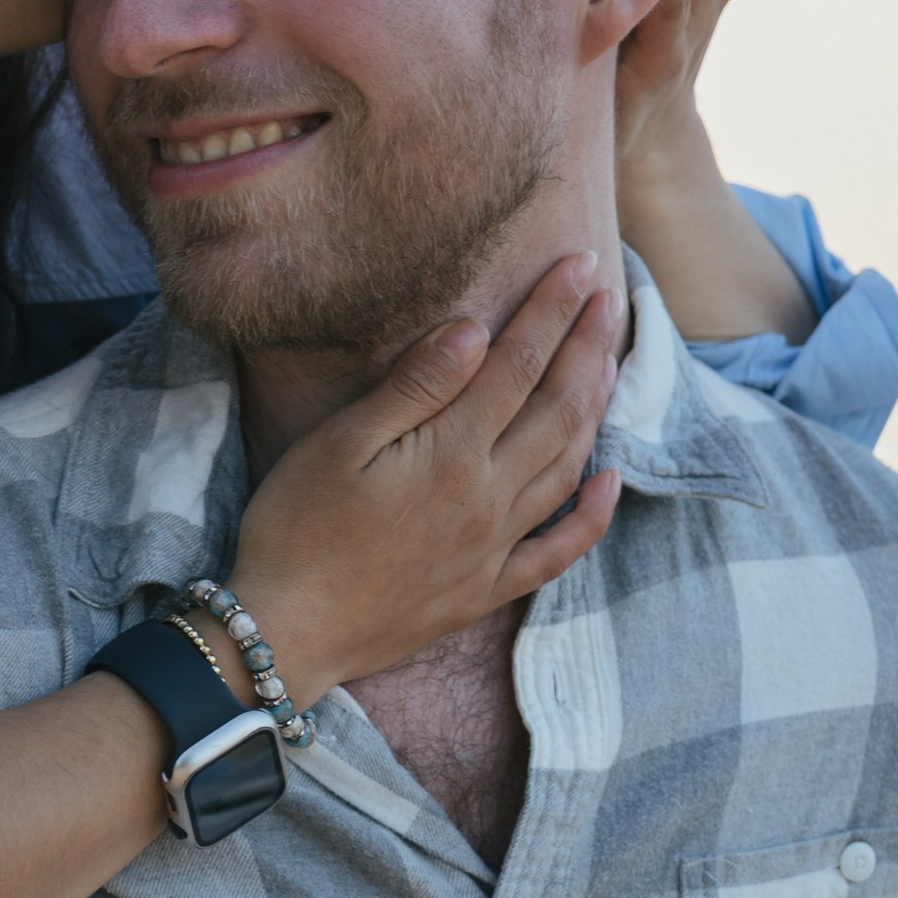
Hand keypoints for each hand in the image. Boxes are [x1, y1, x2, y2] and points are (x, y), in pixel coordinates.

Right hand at [229, 257, 624, 707]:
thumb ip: (415, 386)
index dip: (553, 309)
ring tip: (610, 363)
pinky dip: (592, 514)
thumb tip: (475, 330)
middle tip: (611, 298)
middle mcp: (488, 498)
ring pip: (566, 466)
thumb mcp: (340, 443)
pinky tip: (609, 480)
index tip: (579, 263)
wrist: (286, 633)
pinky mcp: (485, 590)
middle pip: (556, 407)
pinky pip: (558, 551)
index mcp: (452, 454)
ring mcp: (493, 548)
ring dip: (595, 409)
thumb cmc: (297, 530)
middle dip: (588, 346)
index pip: (518, 363)